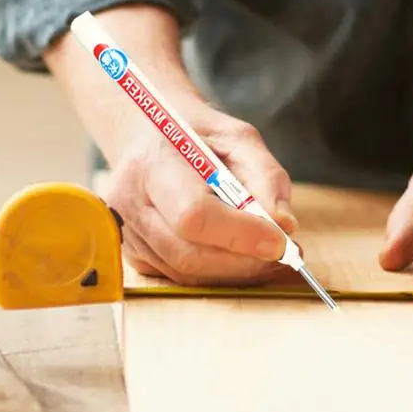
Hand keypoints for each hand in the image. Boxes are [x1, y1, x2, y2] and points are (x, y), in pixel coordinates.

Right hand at [106, 106, 298, 285]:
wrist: (147, 135)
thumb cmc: (195, 135)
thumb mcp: (238, 137)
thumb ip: (266, 177)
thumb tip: (284, 226)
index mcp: (153, 162)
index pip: (194, 214)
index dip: (241, 234)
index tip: (281, 240)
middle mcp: (130, 201)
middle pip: (189, 253)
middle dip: (244, 261)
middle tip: (285, 255)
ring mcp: (127, 232)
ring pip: (186, 272)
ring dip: (235, 271)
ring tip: (268, 254)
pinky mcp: (133, 253)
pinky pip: (179, 276)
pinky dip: (217, 273)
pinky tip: (239, 255)